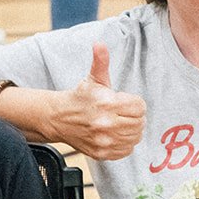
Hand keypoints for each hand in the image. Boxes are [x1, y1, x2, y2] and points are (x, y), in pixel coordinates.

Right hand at [48, 44, 145, 160]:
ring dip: (132, 130)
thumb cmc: (80, 98)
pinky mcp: (101, 153)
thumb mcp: (92, 78)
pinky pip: (126, 150)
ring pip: (135, 138)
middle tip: (125, 113)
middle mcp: (105, 123)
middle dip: (136, 117)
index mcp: (106, 103)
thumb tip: (99, 44)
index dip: (136, 103)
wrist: (59, 118)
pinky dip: (125, 143)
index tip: (128, 101)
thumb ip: (100, 61)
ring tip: (121, 123)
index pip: (139, 107)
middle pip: (139, 123)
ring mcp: (103, 140)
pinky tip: (116, 134)